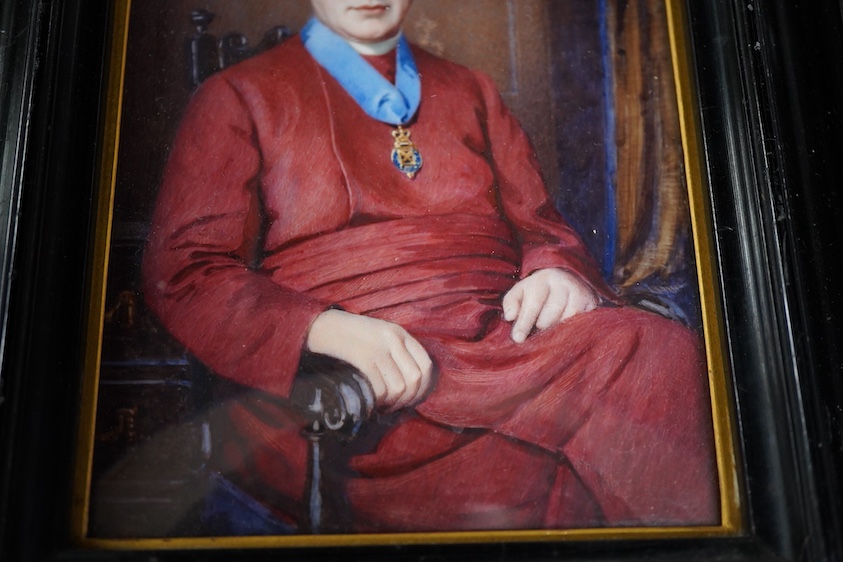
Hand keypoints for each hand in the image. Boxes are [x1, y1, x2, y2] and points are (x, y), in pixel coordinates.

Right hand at [305, 309, 433, 410]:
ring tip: (381, 405)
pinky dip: (377, 401)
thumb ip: (396, 352)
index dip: (424, 387)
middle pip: (415, 379)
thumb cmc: (351, 337)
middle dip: (407, 399)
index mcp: (399, 332)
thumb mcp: (379, 335)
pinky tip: (371, 402)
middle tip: (394, 405)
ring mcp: (378, 348)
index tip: (412, 398)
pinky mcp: (362, 358)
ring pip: (399, 387)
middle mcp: (392, 339)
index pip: (426, 364)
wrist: (321, 327)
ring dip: (391, 403)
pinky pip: (380, 389)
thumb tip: (411, 386)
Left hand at [502, 268, 597, 342]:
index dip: (524, 323)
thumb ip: (511, 302)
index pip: (533, 304)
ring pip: (566, 321)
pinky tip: (566, 330)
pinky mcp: (591, 302)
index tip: (518, 339)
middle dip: (541, 327)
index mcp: (542, 279)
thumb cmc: (538, 291)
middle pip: (550, 316)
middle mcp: (563, 282)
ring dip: (556, 330)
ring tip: (551, 329)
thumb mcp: (521, 292)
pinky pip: (580, 323)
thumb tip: (510, 316)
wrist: (567, 279)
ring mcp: (579, 291)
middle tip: (538, 330)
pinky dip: (571, 329)